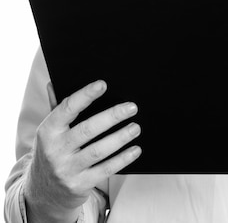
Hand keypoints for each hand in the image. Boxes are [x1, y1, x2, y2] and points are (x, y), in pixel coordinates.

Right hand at [24, 80, 140, 222]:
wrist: (43, 194)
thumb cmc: (51, 153)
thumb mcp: (49, 131)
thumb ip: (56, 108)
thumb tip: (53, 82)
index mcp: (48, 131)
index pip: (67, 109)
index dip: (85, 95)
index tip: (102, 84)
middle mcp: (56, 150)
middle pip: (87, 130)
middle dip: (112, 116)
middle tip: (132, 107)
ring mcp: (67, 170)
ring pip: (99, 151)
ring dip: (121, 137)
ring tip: (135, 127)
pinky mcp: (79, 185)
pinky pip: (105, 170)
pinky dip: (122, 159)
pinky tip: (135, 150)